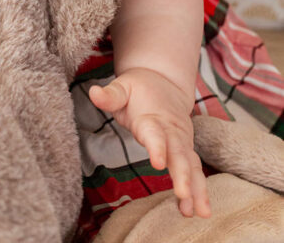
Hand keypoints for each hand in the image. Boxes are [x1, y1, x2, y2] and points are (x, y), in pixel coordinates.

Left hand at [89, 67, 210, 218]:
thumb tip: (94, 93)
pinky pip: (194, 170)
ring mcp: (182, 141)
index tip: (158, 163)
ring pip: (192, 165)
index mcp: (152, 118)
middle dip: (182, 175)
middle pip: (179, 154)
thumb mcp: (123, 87)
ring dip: (197, 188)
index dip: (157, 147)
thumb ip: (111, 95)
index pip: (155, 134)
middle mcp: (171, 131)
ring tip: (201, 212)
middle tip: (183, 194)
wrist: (164, 81)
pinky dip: (198, 189)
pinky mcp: (186, 150)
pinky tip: (197, 210)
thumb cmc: (138, 88)